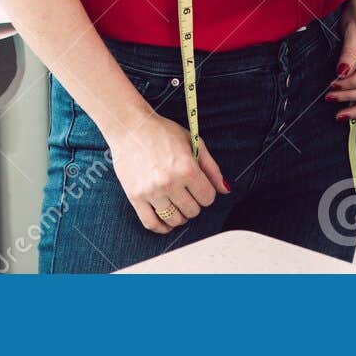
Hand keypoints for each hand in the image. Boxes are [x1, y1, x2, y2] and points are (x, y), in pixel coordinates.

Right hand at [106, 111, 230, 233]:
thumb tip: (226, 190)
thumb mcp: (193, 142)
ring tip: (177, 204)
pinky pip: (151, 223)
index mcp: (187, 168)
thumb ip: (212, 168)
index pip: (208, 198)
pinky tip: (166, 221)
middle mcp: (170, 182)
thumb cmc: (163, 132)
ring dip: (179, 215)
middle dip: (193, 203)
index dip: (206, 193)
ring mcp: (151, 191)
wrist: (130, 128)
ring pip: (174, 220)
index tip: (199, 187)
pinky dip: (161, 227)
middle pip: (192, 211)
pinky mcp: (135, 197)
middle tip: (187, 193)